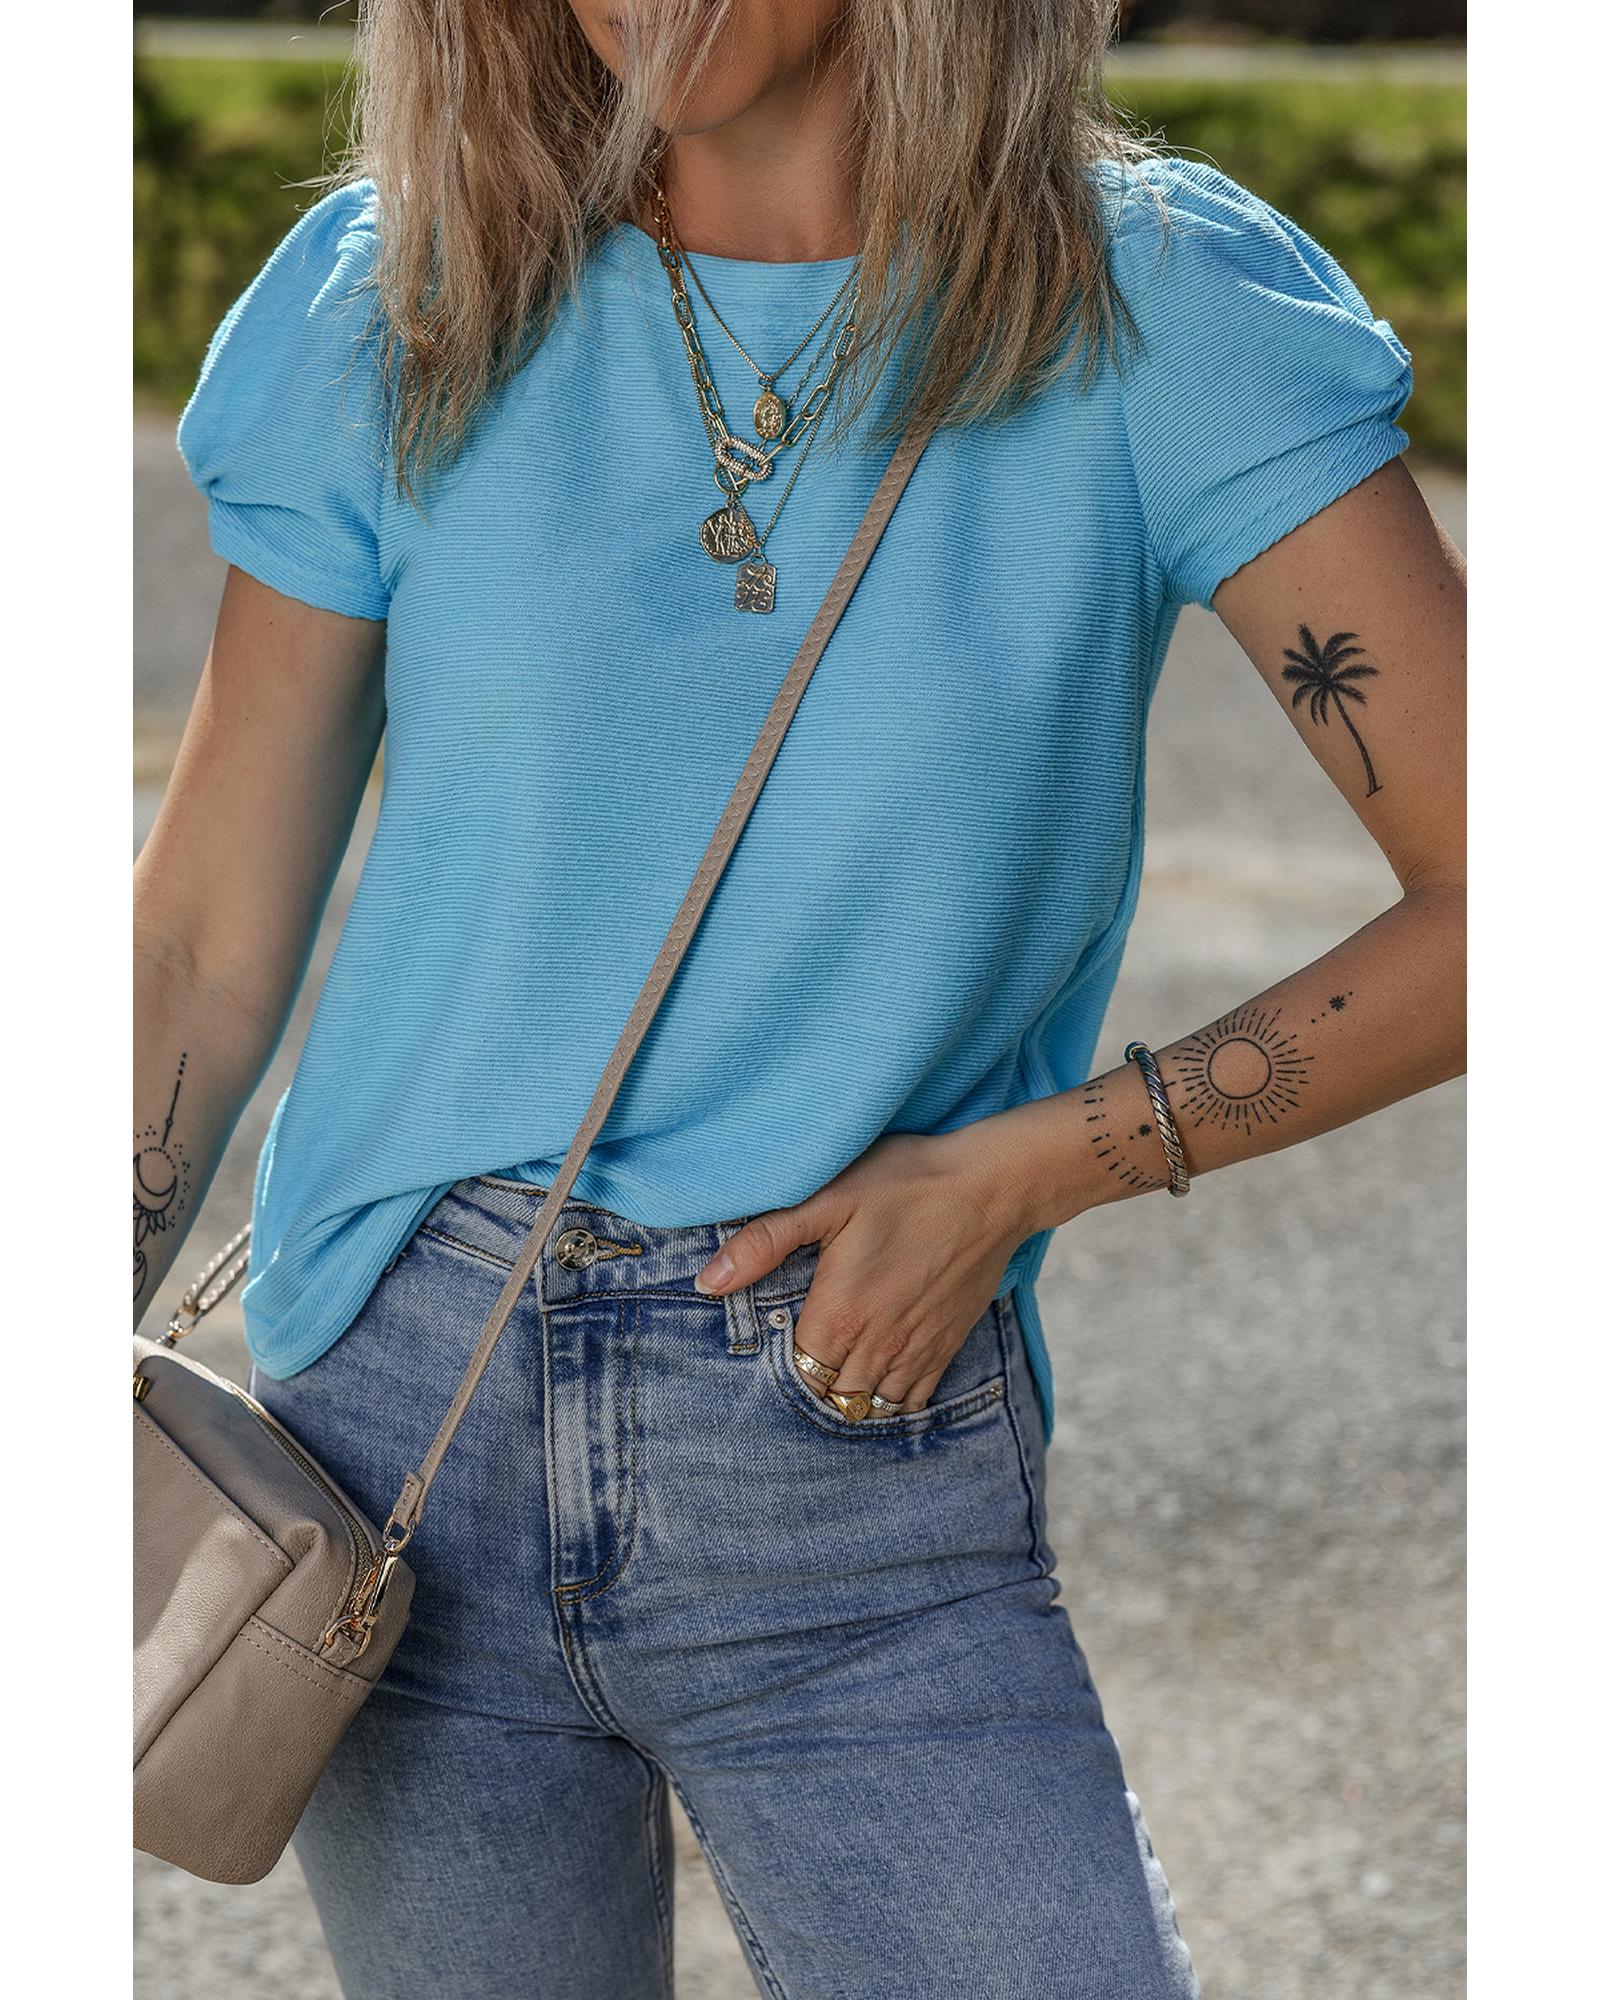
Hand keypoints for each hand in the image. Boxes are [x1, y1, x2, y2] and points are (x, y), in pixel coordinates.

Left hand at [692, 1119, 1040, 1412]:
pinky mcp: (947, 1344)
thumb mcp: (825, 1199)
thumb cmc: (903, 1183)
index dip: (780, 1369)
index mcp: (839, 1316)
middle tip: (800, 1364)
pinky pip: (915, 1399)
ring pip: (873, 1404)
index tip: (774, 1349)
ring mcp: (916, 1349)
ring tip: (835, 1376)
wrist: (992, 1186)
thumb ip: (763, 1242)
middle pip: (832, 1398)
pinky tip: (879, 1381)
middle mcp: (878, 1346)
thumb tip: (707, 1282)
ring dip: (851, 1396)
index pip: (796, 1375)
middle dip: (813, 1388)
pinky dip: (893, 1399)